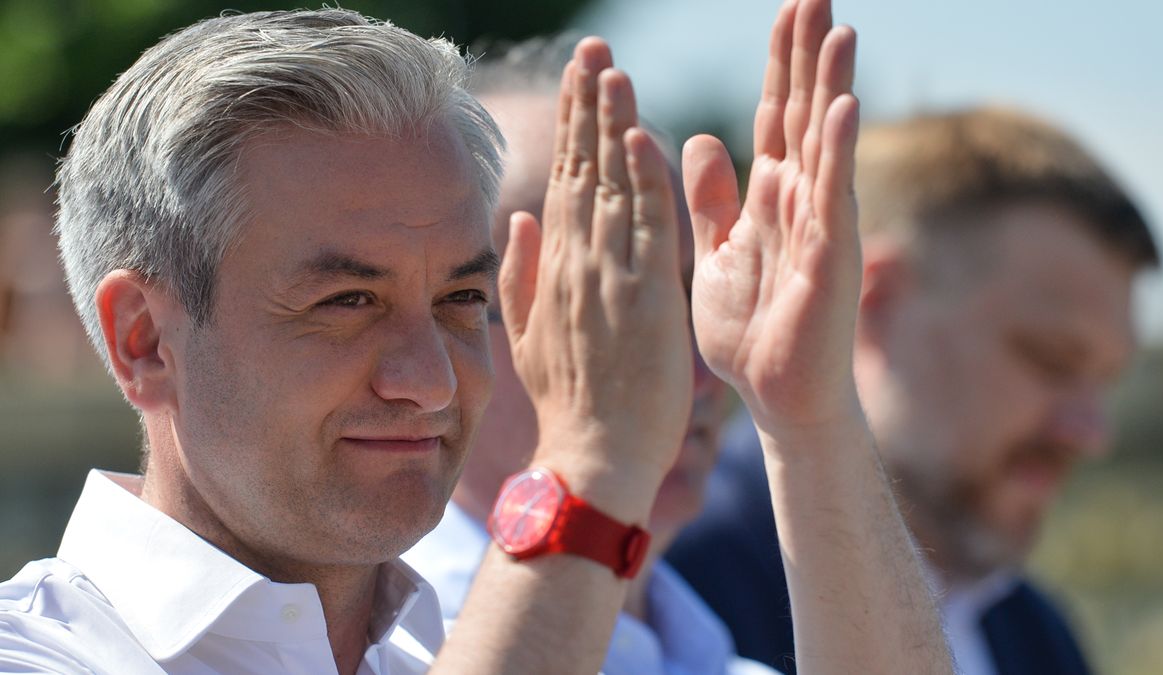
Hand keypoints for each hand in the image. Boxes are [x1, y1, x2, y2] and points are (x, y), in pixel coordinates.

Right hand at [497, 38, 692, 511]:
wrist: (594, 455)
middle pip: (582, 169)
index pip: (564, 181)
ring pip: (611, 186)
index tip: (579, 79)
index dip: (572, 126)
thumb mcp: (529, 336)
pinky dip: (642, 180)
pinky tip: (641, 134)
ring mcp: (610, 278)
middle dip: (587, 105)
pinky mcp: (647, 299)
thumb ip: (522, 275)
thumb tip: (515, 218)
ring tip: (612, 69)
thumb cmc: (571, 402)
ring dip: (612, 125)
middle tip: (593, 47)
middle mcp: (579, 263)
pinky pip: (645, 228)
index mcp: (557, 269)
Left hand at [686, 0, 860, 436]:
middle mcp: (800, 201)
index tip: (787, 8)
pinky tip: (839, 107)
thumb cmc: (751, 331)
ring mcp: (820, 227)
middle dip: (807, 54)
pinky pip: (831, 199)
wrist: (777, 397)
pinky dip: (834, 153)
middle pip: (802, 113)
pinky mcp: (827, 261)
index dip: (780, 63)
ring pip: (823, 145)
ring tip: (838, 28)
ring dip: (829, 87)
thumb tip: (698, 140)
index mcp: (769, 197)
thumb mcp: (718, 253)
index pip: (773, 116)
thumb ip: (712, 199)